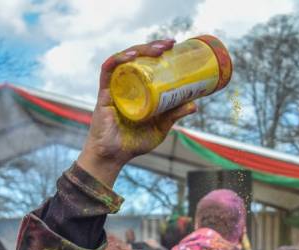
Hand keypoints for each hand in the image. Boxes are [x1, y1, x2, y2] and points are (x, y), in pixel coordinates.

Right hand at [76, 40, 196, 186]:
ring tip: (157, 49)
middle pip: (137, 57)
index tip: (174, 46)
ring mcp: (114, 87)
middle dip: (153, 46)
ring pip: (124, 59)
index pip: (146, 64)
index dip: (158, 52)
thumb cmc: (133, 143)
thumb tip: (195, 105)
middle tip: (170, 44)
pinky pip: (108, 70)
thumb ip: (173, 115)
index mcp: (137, 90)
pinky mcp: (104, 93)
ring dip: (140, 49)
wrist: (113, 157)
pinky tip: (132, 55)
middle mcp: (125, 84)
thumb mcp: (159, 128)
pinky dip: (119, 59)